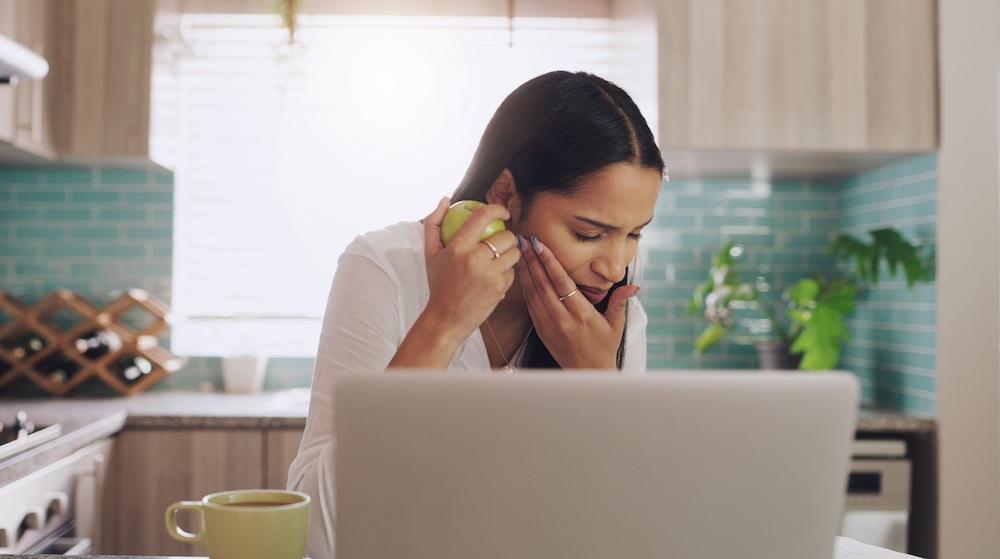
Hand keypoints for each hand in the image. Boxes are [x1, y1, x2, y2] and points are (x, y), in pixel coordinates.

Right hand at [422, 197, 520, 342]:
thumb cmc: (439, 283)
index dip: (497, 208)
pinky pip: (511, 271)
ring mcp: (489, 275)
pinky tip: (494, 276)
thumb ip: (434, 223)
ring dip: (509, 253)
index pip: (482, 217)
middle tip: (501, 240)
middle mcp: (474, 259)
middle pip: (505, 235)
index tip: (502, 211)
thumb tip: (446, 199)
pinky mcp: (500, 288)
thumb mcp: (431, 253)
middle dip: (507, 235)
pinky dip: (506, 272)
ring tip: (499, 257)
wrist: (446, 318)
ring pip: (513, 253)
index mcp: (457, 248)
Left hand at [517, 234, 639, 368]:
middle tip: (525, 240)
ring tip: (520, 251)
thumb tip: (634, 286)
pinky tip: (522, 274)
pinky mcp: (541, 331)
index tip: (540, 244)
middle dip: (533, 260)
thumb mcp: (616, 324)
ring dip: (526, 271)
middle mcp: (562, 319)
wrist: (588, 373)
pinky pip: (530, 305)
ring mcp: (549, 326)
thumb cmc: (604, 346)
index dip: (549, 262)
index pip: (562, 282)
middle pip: (543, 284)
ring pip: (533, 293)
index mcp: (581, 314)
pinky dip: (525, 288)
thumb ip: (621, 302)